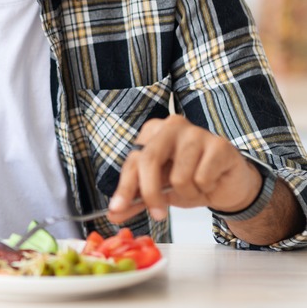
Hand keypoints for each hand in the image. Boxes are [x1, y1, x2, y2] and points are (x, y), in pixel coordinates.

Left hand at [107, 115, 262, 222]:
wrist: (228, 184)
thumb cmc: (190, 181)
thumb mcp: (159, 191)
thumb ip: (137, 200)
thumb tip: (113, 214)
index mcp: (152, 132)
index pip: (133, 160)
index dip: (124, 187)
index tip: (116, 209)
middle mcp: (172, 126)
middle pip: (149, 160)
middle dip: (151, 193)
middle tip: (158, 215)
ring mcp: (197, 132)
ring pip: (179, 176)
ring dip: (187, 193)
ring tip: (196, 187)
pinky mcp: (220, 145)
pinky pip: (202, 178)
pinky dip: (205, 189)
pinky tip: (212, 181)